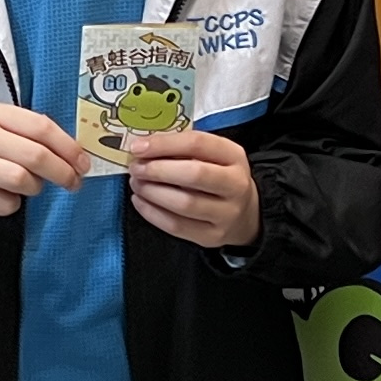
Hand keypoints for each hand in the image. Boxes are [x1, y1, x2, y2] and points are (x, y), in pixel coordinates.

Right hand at [0, 103, 84, 225]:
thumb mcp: (1, 128)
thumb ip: (33, 136)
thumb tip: (76, 156)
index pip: (41, 127)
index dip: (69, 147)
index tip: (84, 163)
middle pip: (35, 155)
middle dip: (62, 172)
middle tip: (73, 183)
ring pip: (21, 180)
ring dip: (35, 188)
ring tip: (31, 186)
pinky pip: (4, 203)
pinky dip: (13, 204)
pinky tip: (5, 196)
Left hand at [122, 123, 259, 249]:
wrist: (244, 213)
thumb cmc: (218, 175)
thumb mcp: (211, 155)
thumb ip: (182, 148)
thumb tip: (143, 147)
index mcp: (234, 156)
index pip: (198, 144)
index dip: (164, 144)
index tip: (138, 146)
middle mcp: (235, 185)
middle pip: (194, 175)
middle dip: (158, 170)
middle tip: (136, 168)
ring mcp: (226, 214)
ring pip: (184, 203)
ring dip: (152, 192)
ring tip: (137, 183)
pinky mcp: (211, 236)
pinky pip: (176, 226)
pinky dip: (152, 213)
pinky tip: (140, 201)